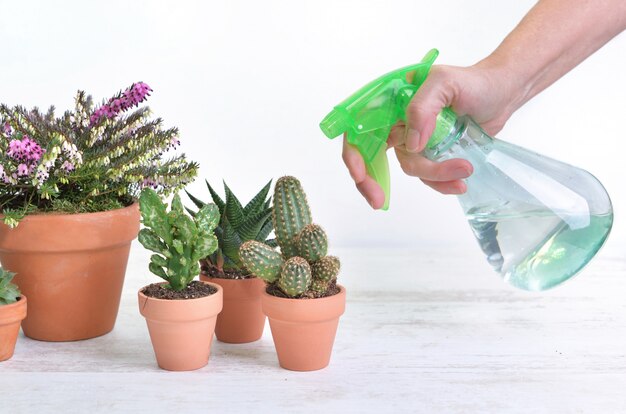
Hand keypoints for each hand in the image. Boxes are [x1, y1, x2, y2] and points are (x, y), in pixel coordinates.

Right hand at [343, 61, 520, 208]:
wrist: (503, 94)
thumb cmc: (475, 82)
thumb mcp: (445, 83)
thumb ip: (422, 107)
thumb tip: (411, 144)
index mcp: (390, 101)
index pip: (359, 127)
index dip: (354, 153)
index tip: (361, 176)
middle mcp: (396, 121)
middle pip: (372, 155)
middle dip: (373, 181)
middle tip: (379, 202)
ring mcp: (412, 139)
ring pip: (409, 167)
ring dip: (434, 175)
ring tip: (465, 169)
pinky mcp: (430, 154)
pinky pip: (426, 176)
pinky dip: (441, 182)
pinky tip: (460, 181)